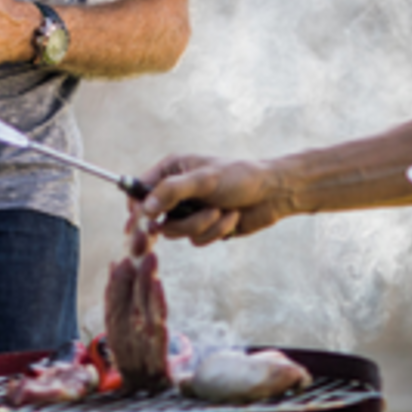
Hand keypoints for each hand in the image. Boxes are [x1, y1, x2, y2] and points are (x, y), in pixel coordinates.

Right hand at [138, 154, 287, 244]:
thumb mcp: (204, 180)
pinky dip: (215, 232)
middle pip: (156, 218)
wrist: (272, 194)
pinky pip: (196, 240)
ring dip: (203, 226)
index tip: (146, 219)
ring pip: (177, 233)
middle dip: (184, 220)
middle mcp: (176, 191)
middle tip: (204, 212)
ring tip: (222, 211)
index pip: (139, 189)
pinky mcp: (203, 227)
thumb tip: (144, 208)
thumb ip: (171, 191)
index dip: (138, 206)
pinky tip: (231, 217)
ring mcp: (189, 210)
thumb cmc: (239, 177)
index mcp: (171, 170)